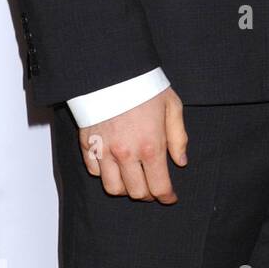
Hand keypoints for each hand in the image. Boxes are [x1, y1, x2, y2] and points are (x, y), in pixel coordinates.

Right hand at [78, 87, 186, 201]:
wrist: (114, 70)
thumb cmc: (146, 86)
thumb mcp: (172, 106)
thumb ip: (178, 137)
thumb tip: (181, 162)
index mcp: (151, 146)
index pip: (159, 186)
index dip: (166, 196)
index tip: (170, 197)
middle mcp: (127, 154)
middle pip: (136, 192)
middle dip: (148, 194)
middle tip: (153, 186)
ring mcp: (105, 151)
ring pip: (113, 188)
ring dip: (126, 188)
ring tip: (134, 178)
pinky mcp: (87, 144)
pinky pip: (94, 171)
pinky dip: (104, 173)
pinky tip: (114, 163)